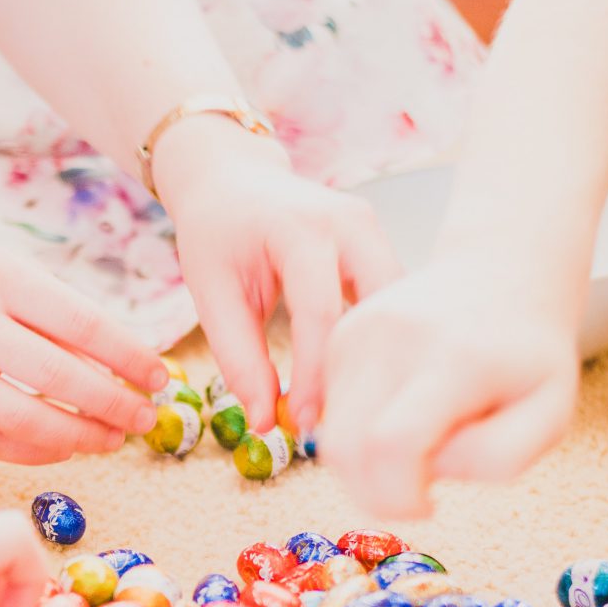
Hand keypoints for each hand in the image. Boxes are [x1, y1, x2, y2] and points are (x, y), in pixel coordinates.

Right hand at [0, 240, 167, 463]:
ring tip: (111, 440)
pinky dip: (38, 451)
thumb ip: (50, 309)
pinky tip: (65, 448)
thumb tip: (121, 361)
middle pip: (62, 379)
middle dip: (115, 405)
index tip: (158, 377)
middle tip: (144, 418)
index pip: (82, 324)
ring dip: (82, 437)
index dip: (128, 357)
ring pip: (30, 421)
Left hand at [152, 119, 400, 434]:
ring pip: (395, 305)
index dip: (316, 377)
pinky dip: (381, 338)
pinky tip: (364, 376)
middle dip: (362, 369)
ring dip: (379, 356)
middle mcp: (350, 222)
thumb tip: (267, 421)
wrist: (232, 180)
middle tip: (340, 423)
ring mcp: (373, 229)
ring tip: (353, 407)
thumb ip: (239, 358)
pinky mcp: (381, 243)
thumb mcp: (212, 293)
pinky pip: (391, 298)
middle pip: (377, 308)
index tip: (306, 426)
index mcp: (301, 229)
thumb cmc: (216, 234)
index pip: (320, 315)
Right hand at [318, 259, 579, 518]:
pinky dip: (358, 436)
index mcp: (454, 359)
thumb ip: (501, 457)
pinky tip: (399, 418)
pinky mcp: (338, 337)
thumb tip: (432, 469)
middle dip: (376, 494)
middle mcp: (394, 339)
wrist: (504, 272)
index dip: (398, 498)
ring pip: (329, 439)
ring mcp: (358, 333)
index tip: (428, 506)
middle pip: (345, 449)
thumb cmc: (531, 352)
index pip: (392, 444)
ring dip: (367, 466)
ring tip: (417, 447)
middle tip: (419, 490)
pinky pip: (330, 416)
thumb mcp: (550, 414)